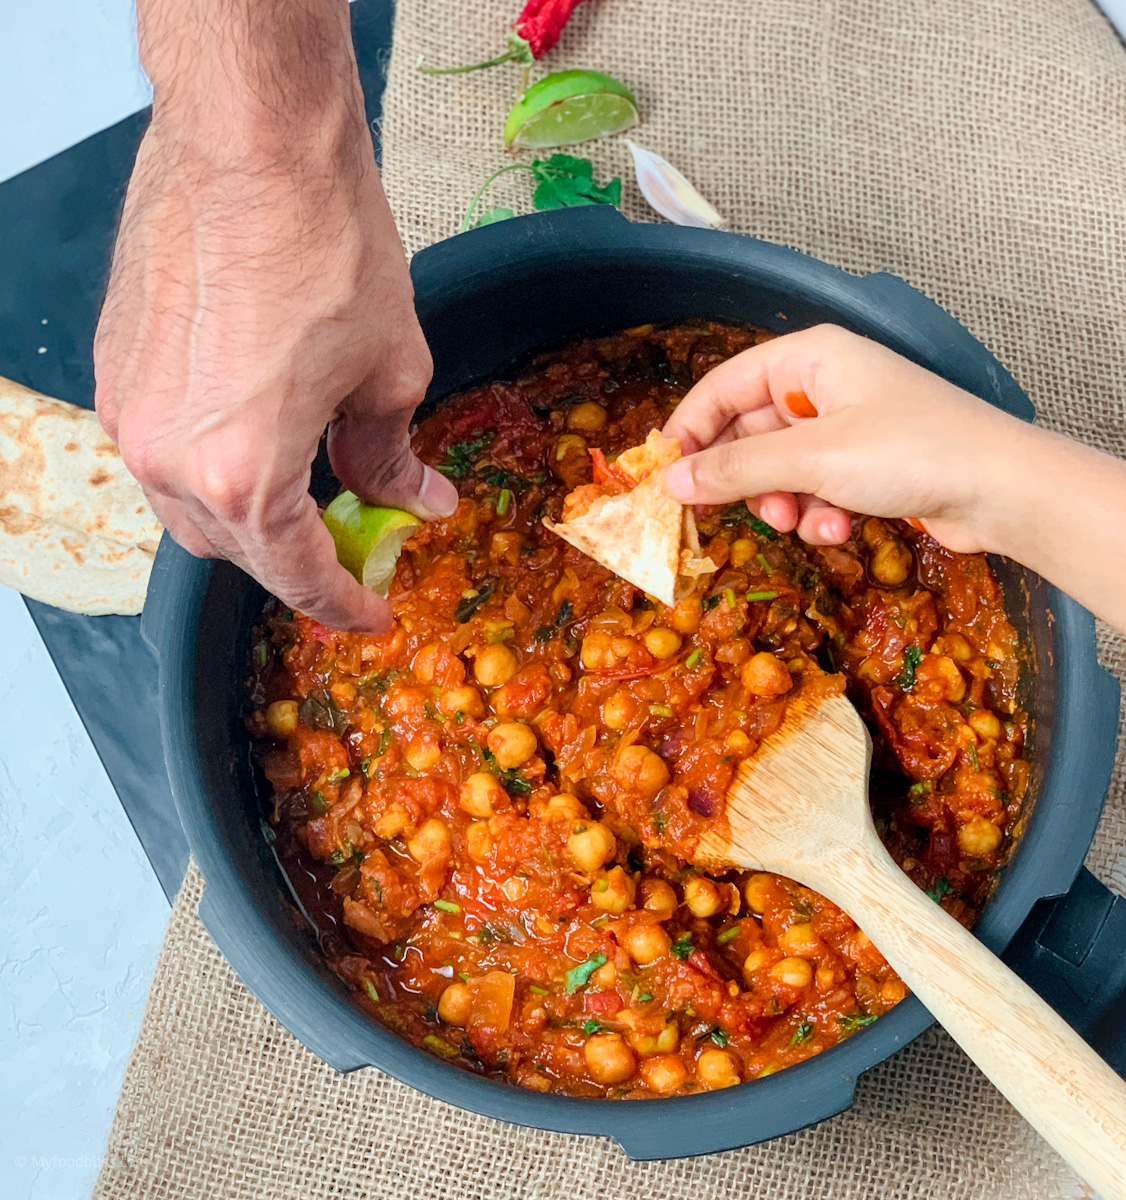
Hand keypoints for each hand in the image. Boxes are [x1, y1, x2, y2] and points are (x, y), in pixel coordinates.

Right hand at [95, 63, 455, 630]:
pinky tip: (258, 441)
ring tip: (309, 493)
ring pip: (190, 511)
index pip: (295, 575)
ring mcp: (132, 415)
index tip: (372, 612)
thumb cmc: (325, 247)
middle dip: (298, 561)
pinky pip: (164, 457)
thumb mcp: (390, 371)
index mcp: (242, 473)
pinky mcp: (117, 375)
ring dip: (250, 518)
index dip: (342, 603)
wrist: (252, 144)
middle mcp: (170, 458)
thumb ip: (389, 455)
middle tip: (353, 548)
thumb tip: (411, 499)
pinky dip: (212, 470)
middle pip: (236, 552)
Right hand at [663, 324, 1029, 552]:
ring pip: (780, 468)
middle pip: (749, 432)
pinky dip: (817, 512)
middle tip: (717, 512)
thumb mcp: (812, 458)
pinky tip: (838, 527)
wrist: (1000, 490)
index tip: (665, 474)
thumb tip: (671, 482)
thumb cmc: (910, 451)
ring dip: (782, 502)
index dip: (691, 428)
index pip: (724, 385)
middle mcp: (825, 384)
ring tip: (798, 521)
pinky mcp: (865, 465)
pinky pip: (815, 488)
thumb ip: (736, 468)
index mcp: (810, 358)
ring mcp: (847, 426)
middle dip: (743, 477)